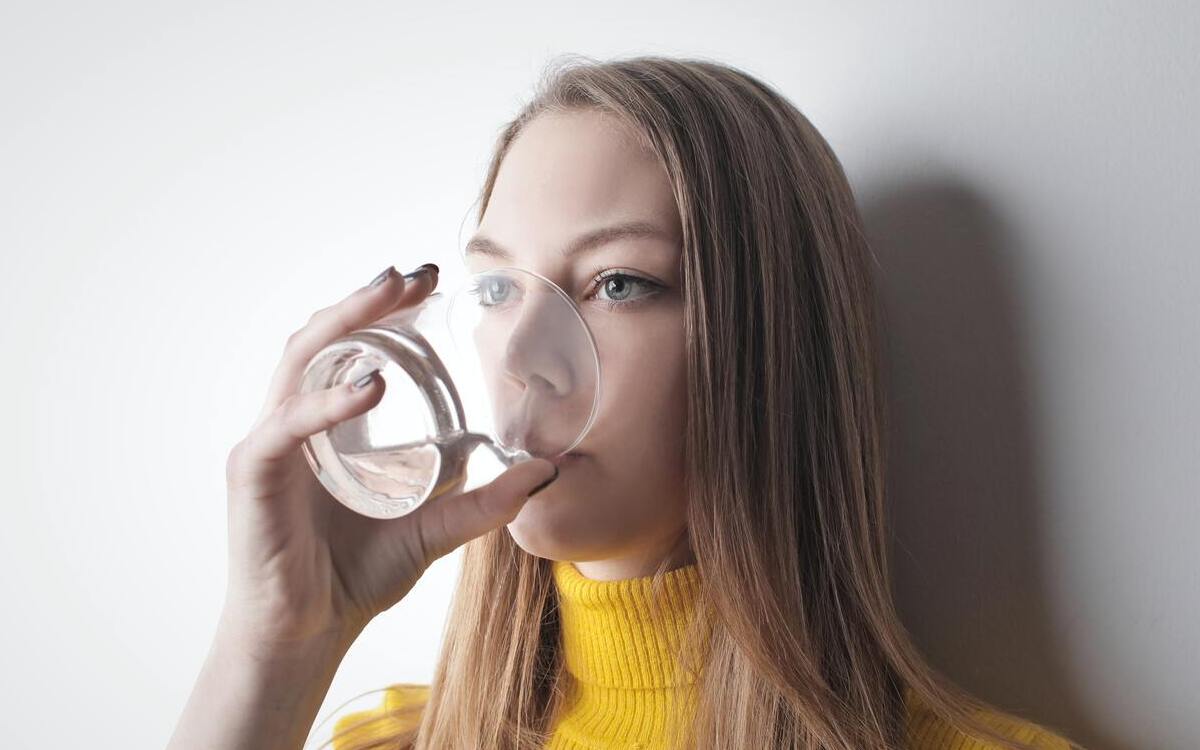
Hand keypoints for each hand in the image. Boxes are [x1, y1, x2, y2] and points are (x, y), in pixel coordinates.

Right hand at [219, 263, 558, 656]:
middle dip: (368, 300)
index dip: (386, 310)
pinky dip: (327, 401)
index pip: (350, 348)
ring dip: (345, 322)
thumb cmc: (354, 576)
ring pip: (299, 362)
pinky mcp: (253, 474)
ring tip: (390, 296)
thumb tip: (544, 469)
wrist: (308, 634)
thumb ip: (483, 500)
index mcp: (327, 425)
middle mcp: (293, 423)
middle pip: (323, 339)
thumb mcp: (435, 530)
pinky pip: (287, 425)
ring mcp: (270, 444)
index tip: (431, 282)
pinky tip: (370, 388)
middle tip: (417, 276)